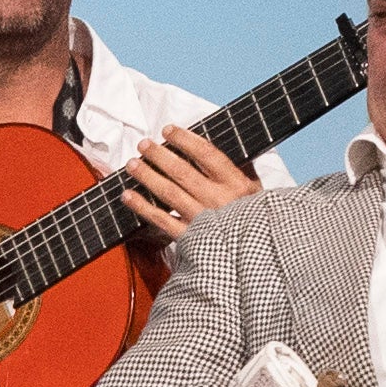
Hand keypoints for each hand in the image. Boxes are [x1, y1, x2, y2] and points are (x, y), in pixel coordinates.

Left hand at [108, 125, 258, 245]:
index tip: (168, 130)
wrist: (258, 256)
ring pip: (169, 193)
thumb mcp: (257, 190)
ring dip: (147, 176)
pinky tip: (127, 195)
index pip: (206, 154)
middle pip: (182, 172)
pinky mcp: (190, 238)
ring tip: (132, 164)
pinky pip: (161, 220)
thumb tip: (228, 141)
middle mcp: (218, 200)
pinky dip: (142, 207)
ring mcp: (202, 219)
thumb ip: (243, 167)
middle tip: (143, 144)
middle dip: (159, 155)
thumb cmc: (256, 219)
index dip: (185, 139)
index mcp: (236, 184)